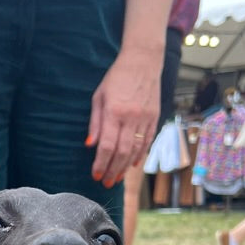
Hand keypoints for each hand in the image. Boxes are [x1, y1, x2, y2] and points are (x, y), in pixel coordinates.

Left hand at [87, 46, 161, 186]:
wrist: (143, 61)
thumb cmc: (116, 78)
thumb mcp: (99, 97)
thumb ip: (95, 122)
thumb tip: (89, 146)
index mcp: (114, 112)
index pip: (106, 146)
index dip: (101, 163)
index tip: (95, 174)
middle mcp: (131, 117)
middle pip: (122, 153)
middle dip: (113, 171)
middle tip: (106, 182)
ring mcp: (145, 119)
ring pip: (136, 151)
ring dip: (126, 168)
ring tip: (117, 178)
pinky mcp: (154, 118)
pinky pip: (147, 142)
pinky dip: (140, 156)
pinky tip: (132, 165)